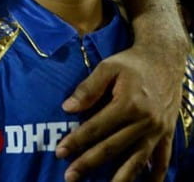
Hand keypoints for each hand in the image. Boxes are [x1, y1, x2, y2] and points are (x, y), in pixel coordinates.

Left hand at [56, 44, 182, 180]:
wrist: (164, 60)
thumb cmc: (131, 62)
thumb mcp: (107, 67)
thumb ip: (88, 88)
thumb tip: (67, 108)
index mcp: (128, 104)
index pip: (96, 128)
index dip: (76, 141)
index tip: (60, 152)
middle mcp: (145, 122)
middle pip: (112, 148)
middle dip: (89, 163)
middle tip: (70, 176)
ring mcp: (158, 131)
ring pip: (136, 161)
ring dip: (119, 178)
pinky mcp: (168, 134)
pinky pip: (161, 161)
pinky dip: (153, 176)